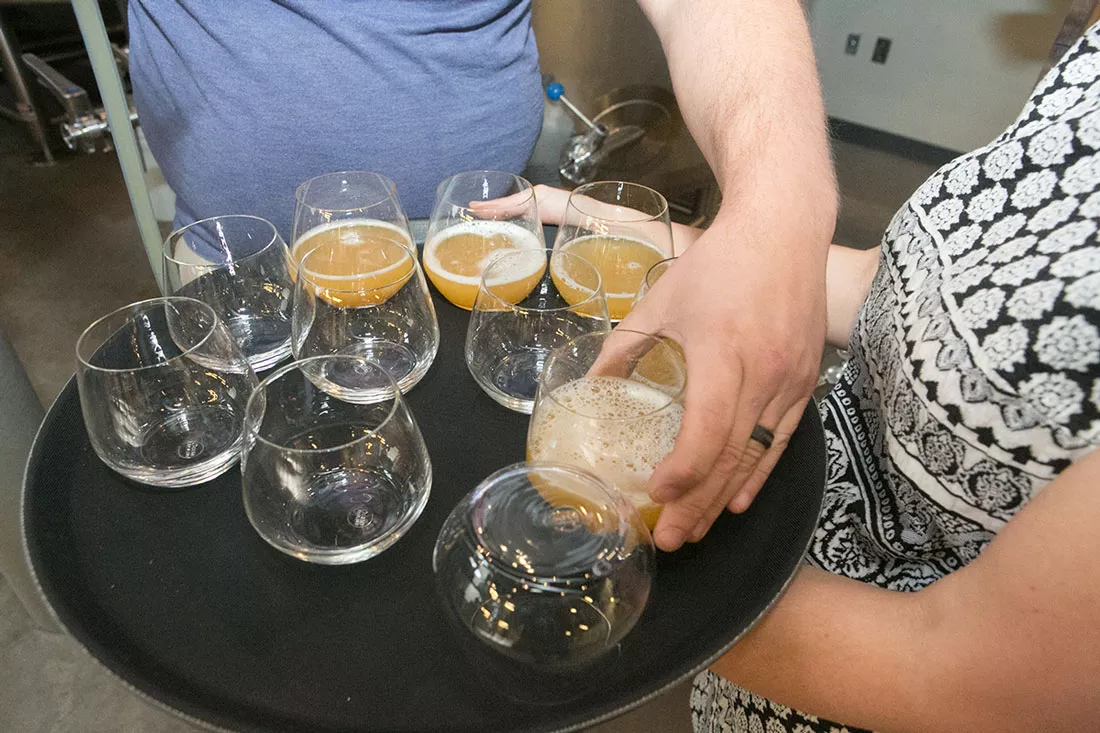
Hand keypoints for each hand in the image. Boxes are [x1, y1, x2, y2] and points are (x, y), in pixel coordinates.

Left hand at [621, 209, 824, 549]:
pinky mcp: (805, 383)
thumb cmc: (718, 263)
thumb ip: (625, 346)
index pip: (707, 429)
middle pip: (731, 455)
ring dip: (723, 498)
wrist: (785, 231)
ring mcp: (789, 381)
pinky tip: (735, 500)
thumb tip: (593, 386)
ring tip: (694, 530)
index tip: (655, 495)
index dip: (683, 471)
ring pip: (756, 456)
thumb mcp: (661, 299)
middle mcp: (762, 373)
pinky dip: (757, 474)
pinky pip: (781, 442)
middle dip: (697, 503)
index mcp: (721, 350)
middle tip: (669, 539)